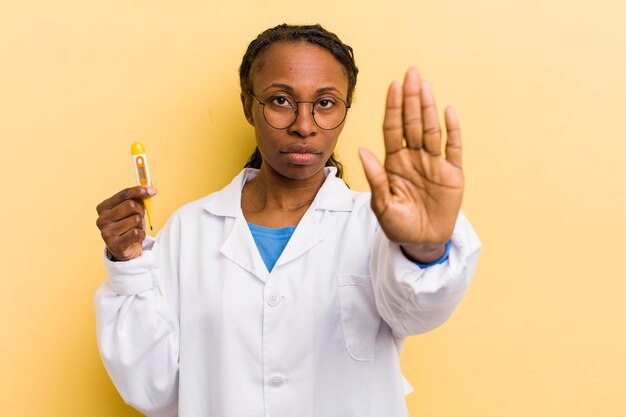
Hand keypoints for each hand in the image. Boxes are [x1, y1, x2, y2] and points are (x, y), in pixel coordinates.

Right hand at [96, 186, 156, 260]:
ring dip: (140, 224)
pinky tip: (135, 238)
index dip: (139, 190)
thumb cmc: (128, 226)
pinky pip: (137, 233)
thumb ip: (139, 197)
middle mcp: (102, 219)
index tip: (152, 190)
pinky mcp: (115, 245)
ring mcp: (106, 233)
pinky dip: (141, 234)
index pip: (124, 194)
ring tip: (134, 229)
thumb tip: (151, 185)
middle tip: (139, 217)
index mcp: (103, 207)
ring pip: (136, 219)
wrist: (125, 249)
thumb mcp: (133, 210)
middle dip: (140, 210)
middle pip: (131, 205)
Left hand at [359, 67, 463, 256]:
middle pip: (412, 122)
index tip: (392, 85)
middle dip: (411, 98)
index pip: (393, 129)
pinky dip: (452, 130)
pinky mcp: (452, 174)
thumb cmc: (398, 225)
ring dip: (428, 107)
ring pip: (431, 129)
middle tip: (411, 72)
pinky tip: (448, 111)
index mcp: (394, 162)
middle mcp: (414, 157)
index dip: (393, 107)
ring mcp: (434, 163)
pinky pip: (453, 148)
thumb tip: (362, 150)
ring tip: (424, 85)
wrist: (421, 242)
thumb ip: (376, 177)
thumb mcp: (382, 205)